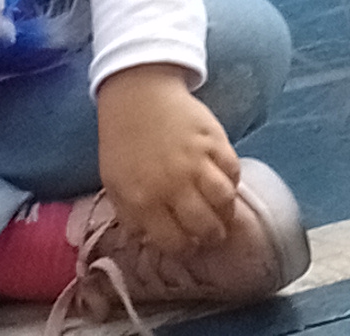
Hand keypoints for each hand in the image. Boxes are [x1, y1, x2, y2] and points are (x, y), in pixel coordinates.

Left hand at [94, 65, 241, 259]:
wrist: (139, 99)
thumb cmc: (123, 145)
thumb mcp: (115, 186)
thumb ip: (133, 215)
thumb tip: (152, 238)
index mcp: (144, 201)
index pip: (173, 240)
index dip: (184, 250)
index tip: (189, 248)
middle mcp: (174, 185)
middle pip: (204, 224)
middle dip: (211, 237)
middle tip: (213, 238)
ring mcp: (198, 162)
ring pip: (224, 200)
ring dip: (228, 214)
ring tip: (225, 218)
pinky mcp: (216, 141)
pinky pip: (233, 171)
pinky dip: (234, 183)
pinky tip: (227, 188)